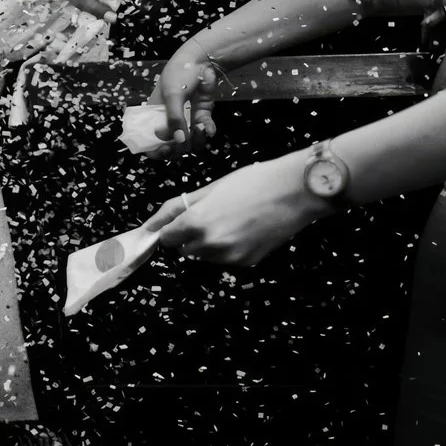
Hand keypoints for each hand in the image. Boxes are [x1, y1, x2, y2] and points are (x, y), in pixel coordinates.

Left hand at [152, 153, 330, 265]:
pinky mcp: (247, 263)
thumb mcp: (210, 189)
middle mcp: (209, 245)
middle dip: (191, 237)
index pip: (167, 239)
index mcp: (195, 223)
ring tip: (232, 221)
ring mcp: (229, 257)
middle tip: (212, 217)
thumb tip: (150, 226)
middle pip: (184, 250)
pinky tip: (246, 231)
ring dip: (209, 244)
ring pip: (205, 256)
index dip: (173, 229)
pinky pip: (226, 260)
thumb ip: (177, 208)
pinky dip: (229, 249)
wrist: (296, 191)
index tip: (182, 221)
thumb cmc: (252, 182)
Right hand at [154, 45, 224, 146]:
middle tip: (186, 142)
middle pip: (172, 146)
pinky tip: (207, 127)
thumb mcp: (172, 95)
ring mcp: (186, 118)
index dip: (156, 151)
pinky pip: (204, 131)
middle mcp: (168, 120)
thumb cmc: (179, 73)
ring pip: (191, 141)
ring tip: (199, 128)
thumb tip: (179, 141)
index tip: (166, 150)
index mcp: (154, 116)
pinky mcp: (202, 114)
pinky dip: (207, 131)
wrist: (202, 60)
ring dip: (196, 140)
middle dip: (180, 147)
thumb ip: (174, 119)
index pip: (150, 141)